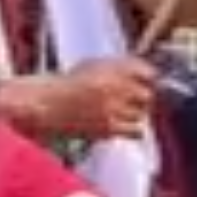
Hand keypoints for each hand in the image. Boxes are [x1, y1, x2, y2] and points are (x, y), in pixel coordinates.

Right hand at [0, 57, 157, 140]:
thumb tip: (149, 74)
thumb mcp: (95, 65)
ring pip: (142, 114)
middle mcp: (114, 86)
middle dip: (142, 98)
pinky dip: (134, 129)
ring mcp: (112, 108)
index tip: (147, 81)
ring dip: (135, 114)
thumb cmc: (69, 85)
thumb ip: (122, 67)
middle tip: (131, 99)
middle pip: (148, 94)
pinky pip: (137, 130)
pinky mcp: (109, 128)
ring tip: (119, 112)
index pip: (147, 71)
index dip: (148, 78)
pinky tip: (123, 125)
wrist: (47, 105)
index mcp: (110, 67)